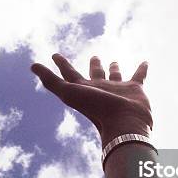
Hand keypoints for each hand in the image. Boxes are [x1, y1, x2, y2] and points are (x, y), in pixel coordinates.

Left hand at [31, 54, 152, 145]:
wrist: (124, 123)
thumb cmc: (96, 109)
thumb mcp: (69, 93)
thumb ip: (51, 81)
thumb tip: (33, 65)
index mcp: (84, 89)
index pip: (69, 73)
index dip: (60, 64)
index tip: (54, 55)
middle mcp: (100, 89)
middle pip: (95, 74)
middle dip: (95, 65)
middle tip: (94, 56)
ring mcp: (118, 89)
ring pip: (116, 75)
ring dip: (114, 68)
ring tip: (113, 60)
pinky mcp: (135, 89)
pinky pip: (139, 75)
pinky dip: (142, 68)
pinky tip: (145, 61)